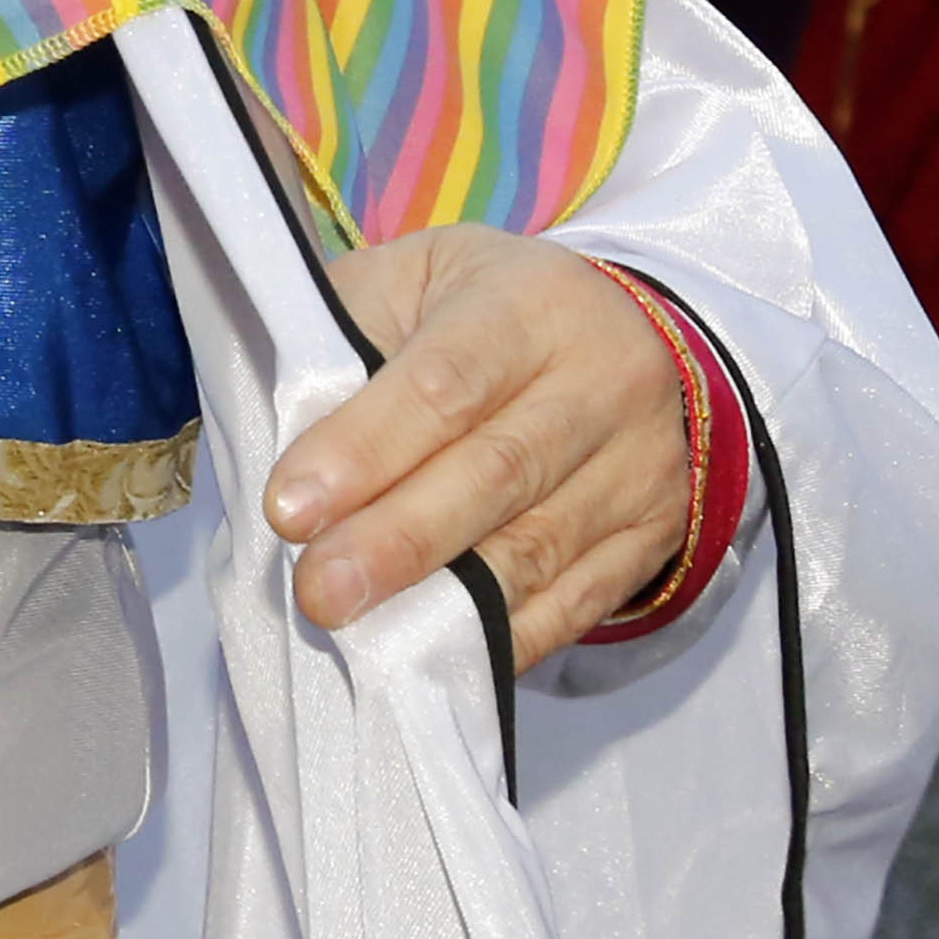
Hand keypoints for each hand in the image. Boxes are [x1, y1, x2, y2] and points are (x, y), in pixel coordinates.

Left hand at [259, 230, 694, 662]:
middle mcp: (606, 379)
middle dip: (398, 541)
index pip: (444, 383)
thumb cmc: (476, 310)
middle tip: (320, 591)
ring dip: (446, 602)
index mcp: (532, 305)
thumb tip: (282, 444)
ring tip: (362, 633)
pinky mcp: (656, 532)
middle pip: (497, 473)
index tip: (288, 511)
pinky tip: (441, 655)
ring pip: (540, 546)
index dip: (365, 450)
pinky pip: (581, 600)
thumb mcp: (410, 284)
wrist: (618, 331)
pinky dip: (508, 635)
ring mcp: (643, 463)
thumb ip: (347, 344)